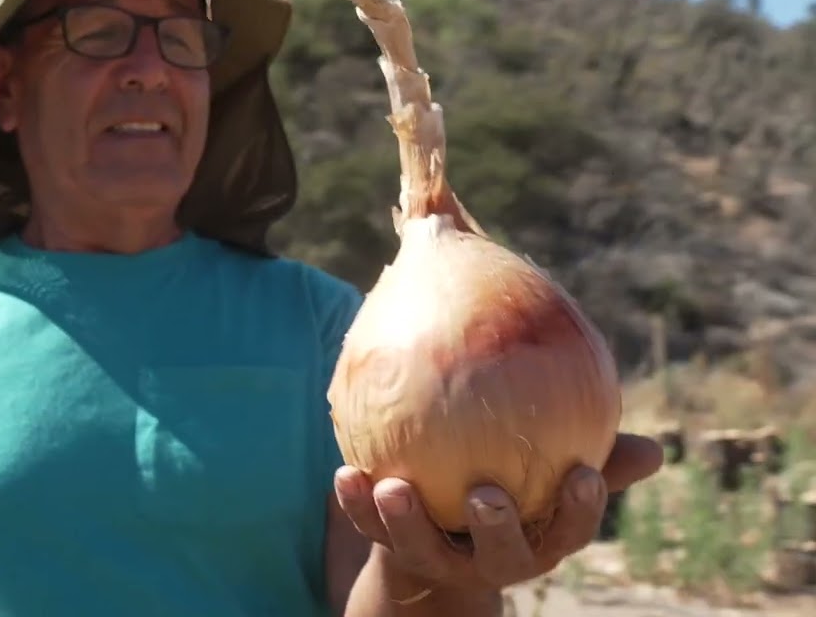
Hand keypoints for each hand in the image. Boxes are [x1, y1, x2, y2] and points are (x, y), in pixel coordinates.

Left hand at [333, 432, 663, 591]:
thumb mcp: (548, 469)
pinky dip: (357, 504)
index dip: (580, 508)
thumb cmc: (508, 480)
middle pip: (500, 554)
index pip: (570, 529)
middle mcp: (493, 556)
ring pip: (425, 549)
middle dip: (495, 529)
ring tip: (394, 487)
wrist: (439, 527)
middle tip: (486, 494)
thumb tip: (658, 445)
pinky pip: (371, 528)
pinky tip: (345, 473)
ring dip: (407, 522)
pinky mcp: (393, 548)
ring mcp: (440, 557)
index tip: (583, 473)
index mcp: (538, 536)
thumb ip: (593, 448)